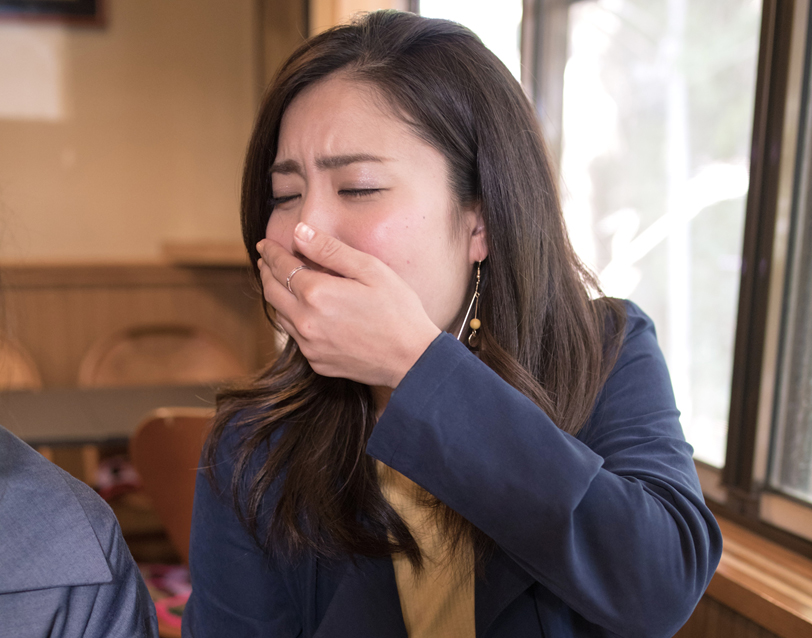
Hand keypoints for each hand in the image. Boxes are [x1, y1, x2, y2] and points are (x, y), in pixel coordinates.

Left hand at [257, 222, 440, 387]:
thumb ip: (330, 250)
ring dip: (277, 296)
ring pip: (280, 315)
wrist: (412, 359)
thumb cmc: (398, 310)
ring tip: (281, 282)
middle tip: (267, 260)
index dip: (271, 253)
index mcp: (316, 293)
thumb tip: (299, 232)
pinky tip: (304, 312)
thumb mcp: (370, 270)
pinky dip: (293, 319)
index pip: (281, 267)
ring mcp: (310, 345)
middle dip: (267, 272)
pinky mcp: (317, 362)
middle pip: (272, 291)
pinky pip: (295, 336)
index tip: (264, 245)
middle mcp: (306, 321)